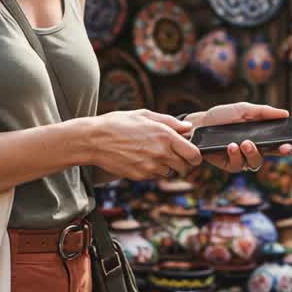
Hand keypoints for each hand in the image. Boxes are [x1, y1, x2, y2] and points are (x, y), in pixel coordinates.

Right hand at [86, 110, 200, 180]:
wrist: (94, 140)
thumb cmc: (118, 124)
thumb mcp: (145, 115)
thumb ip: (170, 122)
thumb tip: (187, 127)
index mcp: (165, 135)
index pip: (193, 154)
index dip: (196, 157)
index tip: (193, 156)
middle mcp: (161, 153)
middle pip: (184, 167)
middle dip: (182, 162)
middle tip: (173, 155)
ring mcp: (150, 166)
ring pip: (169, 173)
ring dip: (166, 167)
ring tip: (152, 154)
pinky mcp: (140, 176)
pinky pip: (154, 176)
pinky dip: (152, 170)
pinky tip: (141, 159)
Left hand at [190, 102, 291, 173]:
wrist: (198, 124)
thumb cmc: (221, 116)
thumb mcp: (242, 109)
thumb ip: (263, 112)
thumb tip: (285, 113)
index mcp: (259, 136)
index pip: (276, 143)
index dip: (285, 146)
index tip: (290, 145)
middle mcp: (252, 149)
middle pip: (270, 155)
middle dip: (277, 152)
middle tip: (281, 147)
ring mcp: (241, 158)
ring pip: (255, 163)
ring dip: (253, 153)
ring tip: (245, 143)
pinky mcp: (228, 165)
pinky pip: (238, 166)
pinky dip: (236, 156)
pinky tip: (231, 146)